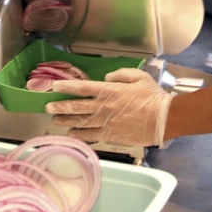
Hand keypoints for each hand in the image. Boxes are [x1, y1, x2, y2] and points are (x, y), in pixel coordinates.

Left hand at [46, 68, 173, 147]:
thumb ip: (120, 74)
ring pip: (80, 123)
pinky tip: (72, 134)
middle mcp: (103, 107)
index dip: (67, 87)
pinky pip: (91, 136)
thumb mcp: (138, 77)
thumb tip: (107, 78)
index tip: (55, 87)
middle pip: (76, 107)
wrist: (163, 119)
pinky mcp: (110, 136)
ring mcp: (106, 123)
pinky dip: (80, 136)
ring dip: (66, 122)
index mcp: (109, 91)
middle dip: (60, 107)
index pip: (82, 88)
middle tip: (47, 108)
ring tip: (55, 121)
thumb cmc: (152, 97)